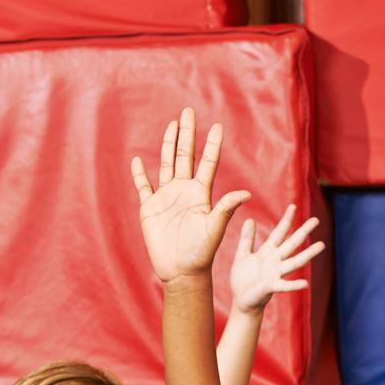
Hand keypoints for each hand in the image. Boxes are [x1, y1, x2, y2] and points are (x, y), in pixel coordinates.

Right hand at [132, 107, 248, 284]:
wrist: (182, 272)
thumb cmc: (201, 253)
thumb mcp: (214, 229)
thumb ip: (226, 209)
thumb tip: (246, 193)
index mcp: (201, 194)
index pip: (208, 163)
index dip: (212, 145)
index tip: (217, 126)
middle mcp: (184, 192)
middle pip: (185, 156)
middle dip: (187, 134)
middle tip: (189, 111)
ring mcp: (166, 198)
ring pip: (167, 165)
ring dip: (168, 145)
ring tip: (172, 125)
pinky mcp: (150, 209)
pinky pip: (143, 187)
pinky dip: (139, 174)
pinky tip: (138, 160)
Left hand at [228, 204, 322, 314]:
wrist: (240, 300)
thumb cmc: (242, 279)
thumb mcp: (242, 255)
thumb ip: (247, 239)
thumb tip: (250, 219)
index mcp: (267, 252)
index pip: (279, 233)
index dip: (286, 220)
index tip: (293, 206)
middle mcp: (275, 261)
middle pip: (292, 243)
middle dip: (303, 231)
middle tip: (316, 220)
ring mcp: (275, 274)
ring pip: (294, 262)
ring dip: (308, 254)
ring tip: (321, 245)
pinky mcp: (271, 287)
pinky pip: (285, 286)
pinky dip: (295, 285)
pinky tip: (306, 284)